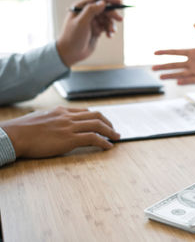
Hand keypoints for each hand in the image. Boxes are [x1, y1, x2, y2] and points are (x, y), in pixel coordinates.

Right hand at [0, 107, 119, 158]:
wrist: (14, 135)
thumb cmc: (23, 130)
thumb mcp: (40, 118)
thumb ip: (53, 119)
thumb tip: (57, 125)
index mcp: (61, 111)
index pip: (85, 112)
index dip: (97, 118)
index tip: (103, 123)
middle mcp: (68, 116)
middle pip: (96, 116)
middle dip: (108, 123)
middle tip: (114, 130)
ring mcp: (69, 127)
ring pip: (97, 125)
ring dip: (110, 132)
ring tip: (117, 138)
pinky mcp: (69, 139)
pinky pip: (92, 138)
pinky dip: (103, 142)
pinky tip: (108, 146)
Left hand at [56, 0, 122, 66]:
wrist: (70, 53)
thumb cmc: (72, 37)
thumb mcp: (81, 22)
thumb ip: (91, 11)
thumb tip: (103, 2)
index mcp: (81, 8)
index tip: (119, 2)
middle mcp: (86, 13)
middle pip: (104, 9)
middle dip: (112, 14)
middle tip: (120, 19)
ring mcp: (92, 22)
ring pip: (106, 19)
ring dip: (111, 24)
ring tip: (111, 32)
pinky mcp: (96, 31)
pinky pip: (106, 27)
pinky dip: (109, 31)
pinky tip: (109, 36)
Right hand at [152, 24, 194, 84]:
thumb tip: (194, 24)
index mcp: (194, 52)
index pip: (176, 52)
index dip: (166, 53)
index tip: (155, 53)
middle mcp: (193, 63)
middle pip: (175, 64)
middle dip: (164, 66)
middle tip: (152, 68)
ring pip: (180, 73)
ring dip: (170, 75)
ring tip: (160, 77)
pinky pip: (192, 80)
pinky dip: (184, 80)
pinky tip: (177, 81)